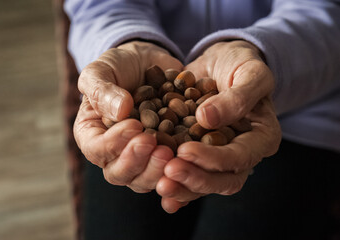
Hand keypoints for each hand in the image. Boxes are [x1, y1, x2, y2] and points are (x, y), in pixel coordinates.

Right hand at [74, 41, 182, 192]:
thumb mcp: (101, 71)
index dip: (113, 144)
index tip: (134, 126)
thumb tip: (120, 111)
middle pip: (120, 173)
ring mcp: (140, 158)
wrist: (147, 65)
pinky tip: (191, 160)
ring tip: (171, 152)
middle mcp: (114, 153)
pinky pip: (169, 172)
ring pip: (144, 180)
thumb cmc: (118, 67)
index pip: (96, 150)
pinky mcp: (163, 155)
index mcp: (93, 135)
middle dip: (137, 162)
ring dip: (157, 170)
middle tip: (154, 144)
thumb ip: (102, 91)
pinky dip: (179, 170)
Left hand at [156, 40, 281, 212]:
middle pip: (223, 180)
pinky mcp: (199, 155)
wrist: (221, 65)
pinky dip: (177, 186)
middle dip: (195, 179)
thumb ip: (237, 96)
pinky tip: (161, 194)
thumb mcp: (251, 72)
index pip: (240, 157)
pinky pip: (190, 176)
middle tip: (168, 172)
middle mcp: (242, 154)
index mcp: (261, 138)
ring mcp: (219, 157)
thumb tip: (206, 119)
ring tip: (159, 184)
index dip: (214, 159)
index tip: (185, 150)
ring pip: (204, 184)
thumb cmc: (241, 65)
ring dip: (182, 187)